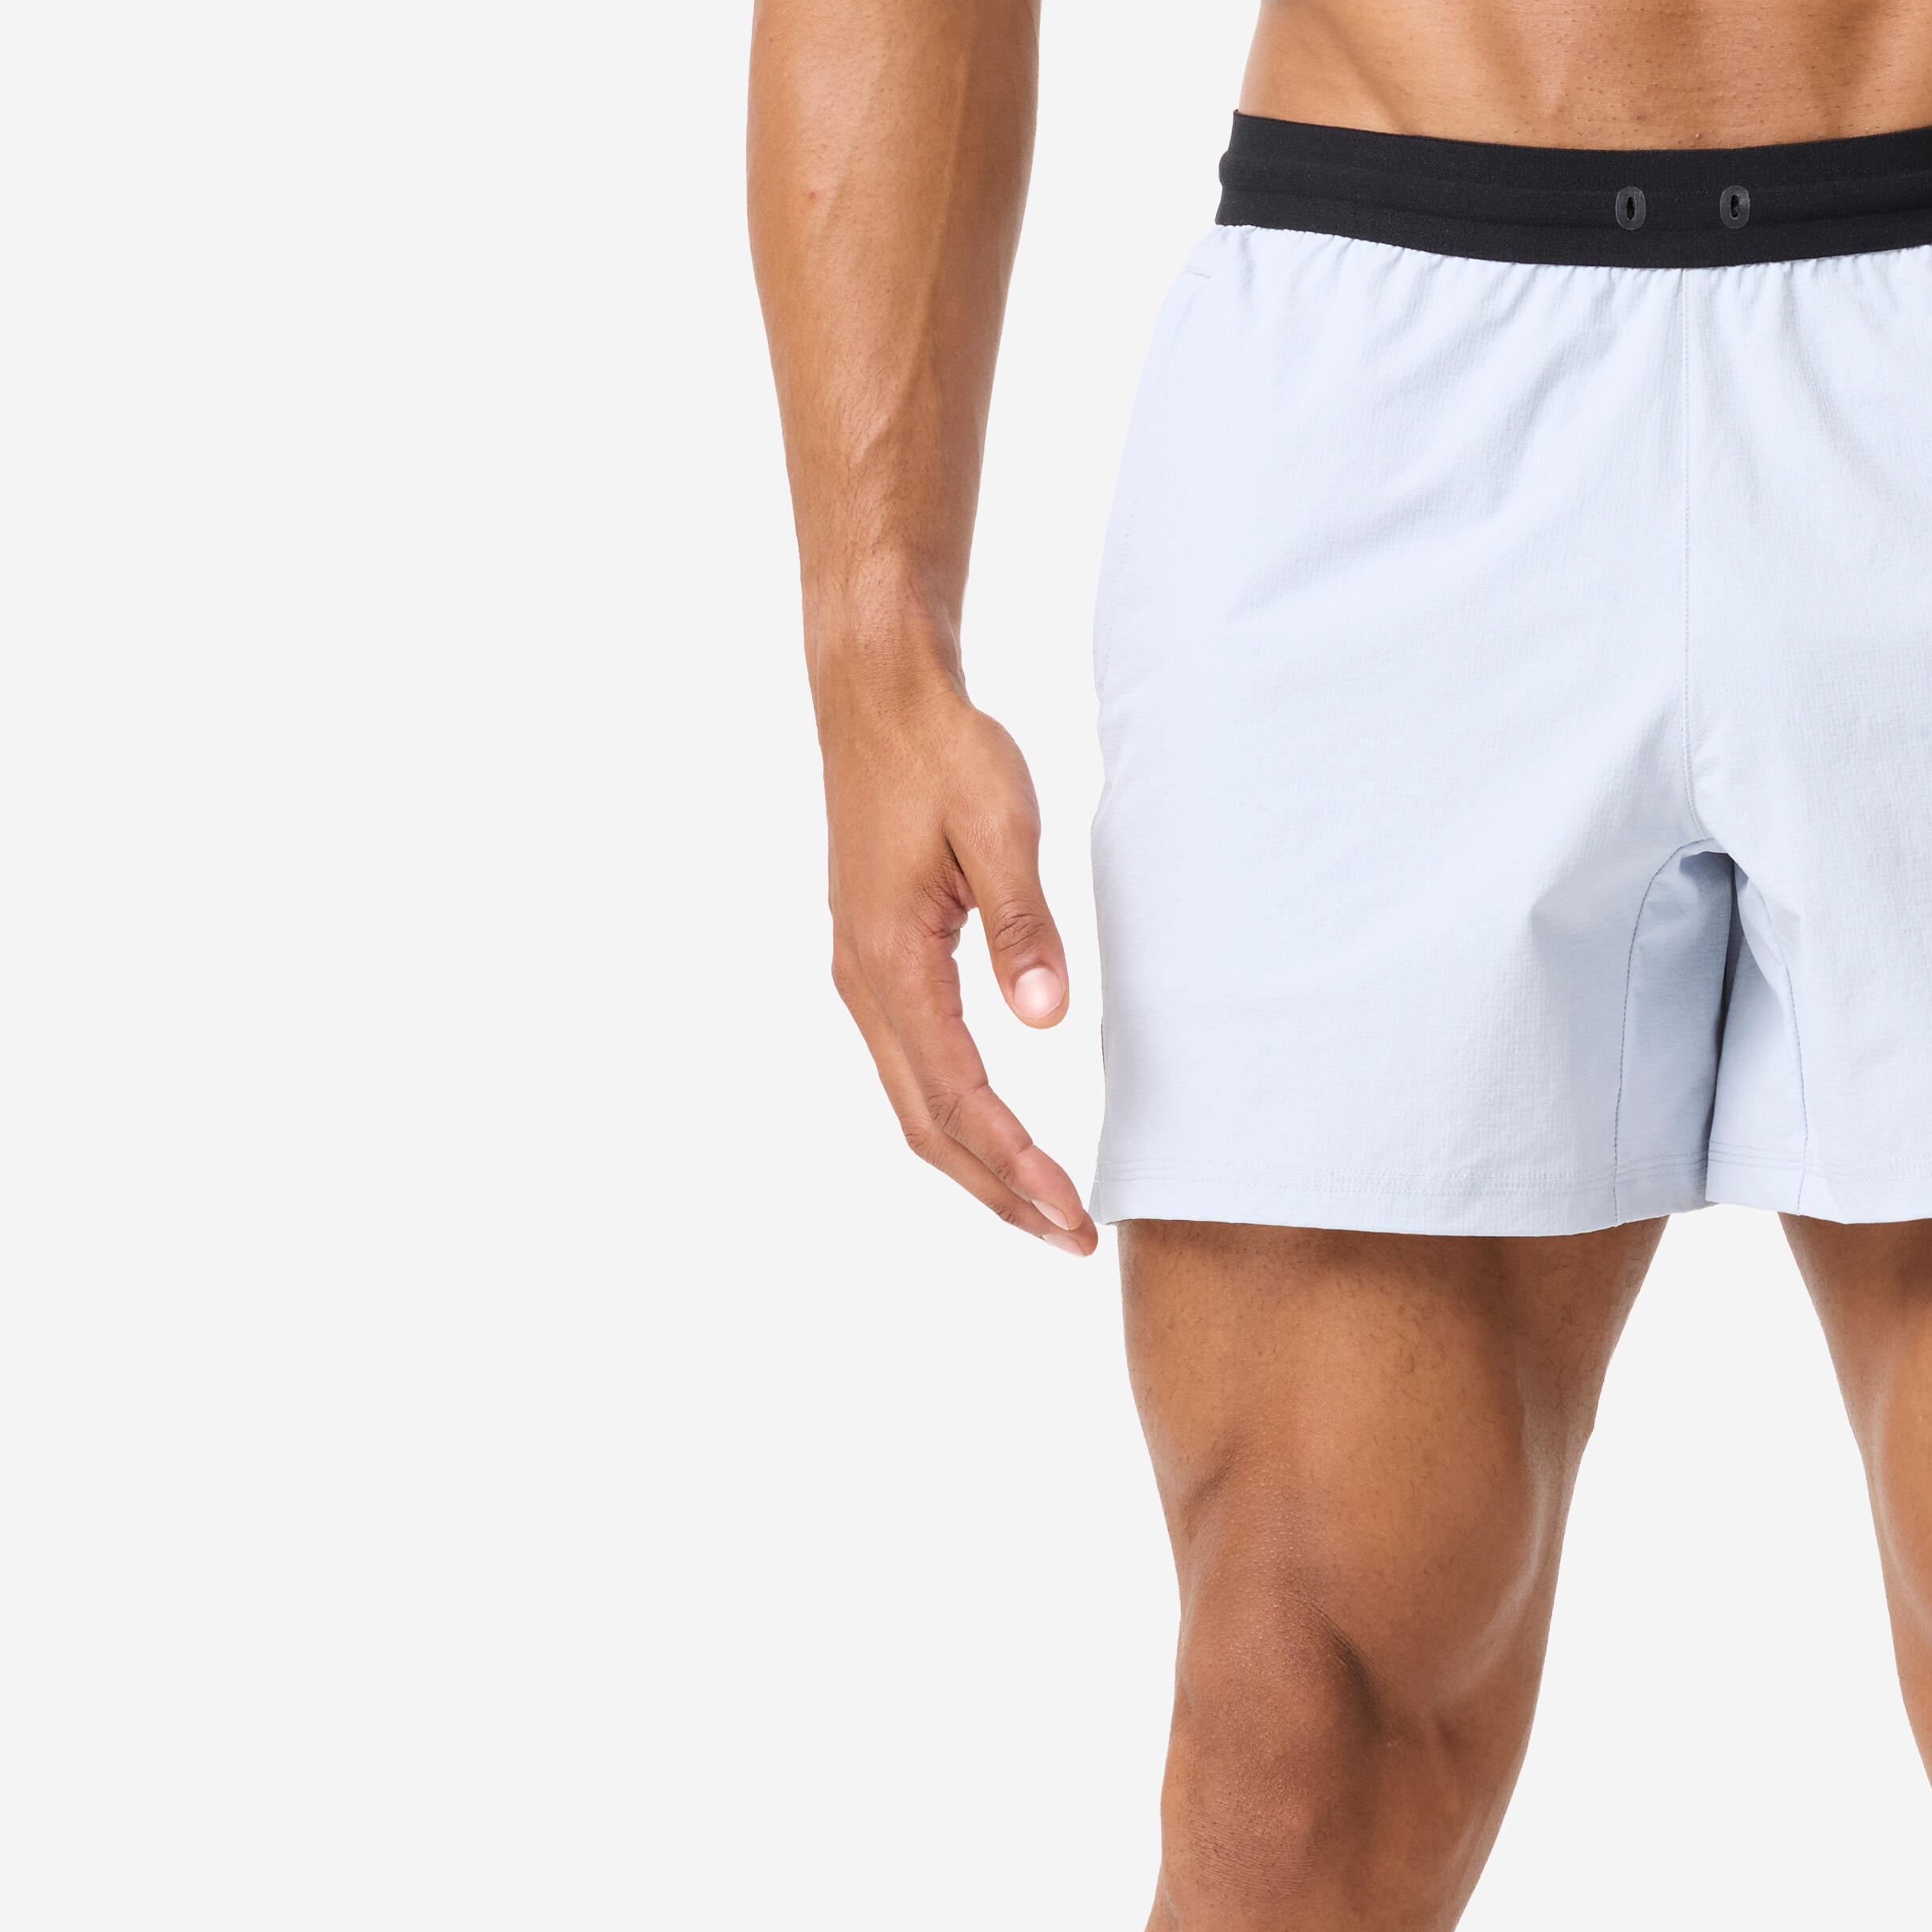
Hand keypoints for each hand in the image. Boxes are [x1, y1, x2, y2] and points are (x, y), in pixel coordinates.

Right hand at [817, 659, 1093, 1252]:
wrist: (876, 691)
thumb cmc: (941, 749)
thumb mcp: (998, 826)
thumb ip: (1023, 927)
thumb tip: (1044, 1019)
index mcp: (891, 960)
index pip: (958, 1095)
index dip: (1015, 1162)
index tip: (1070, 1210)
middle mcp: (862, 981)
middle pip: (926, 1124)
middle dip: (997, 1192)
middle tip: (1070, 1240)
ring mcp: (861, 972)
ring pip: (914, 1102)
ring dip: (976, 1163)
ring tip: (1042, 1209)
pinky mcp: (875, 957)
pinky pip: (912, 1065)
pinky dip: (956, 1116)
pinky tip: (997, 1135)